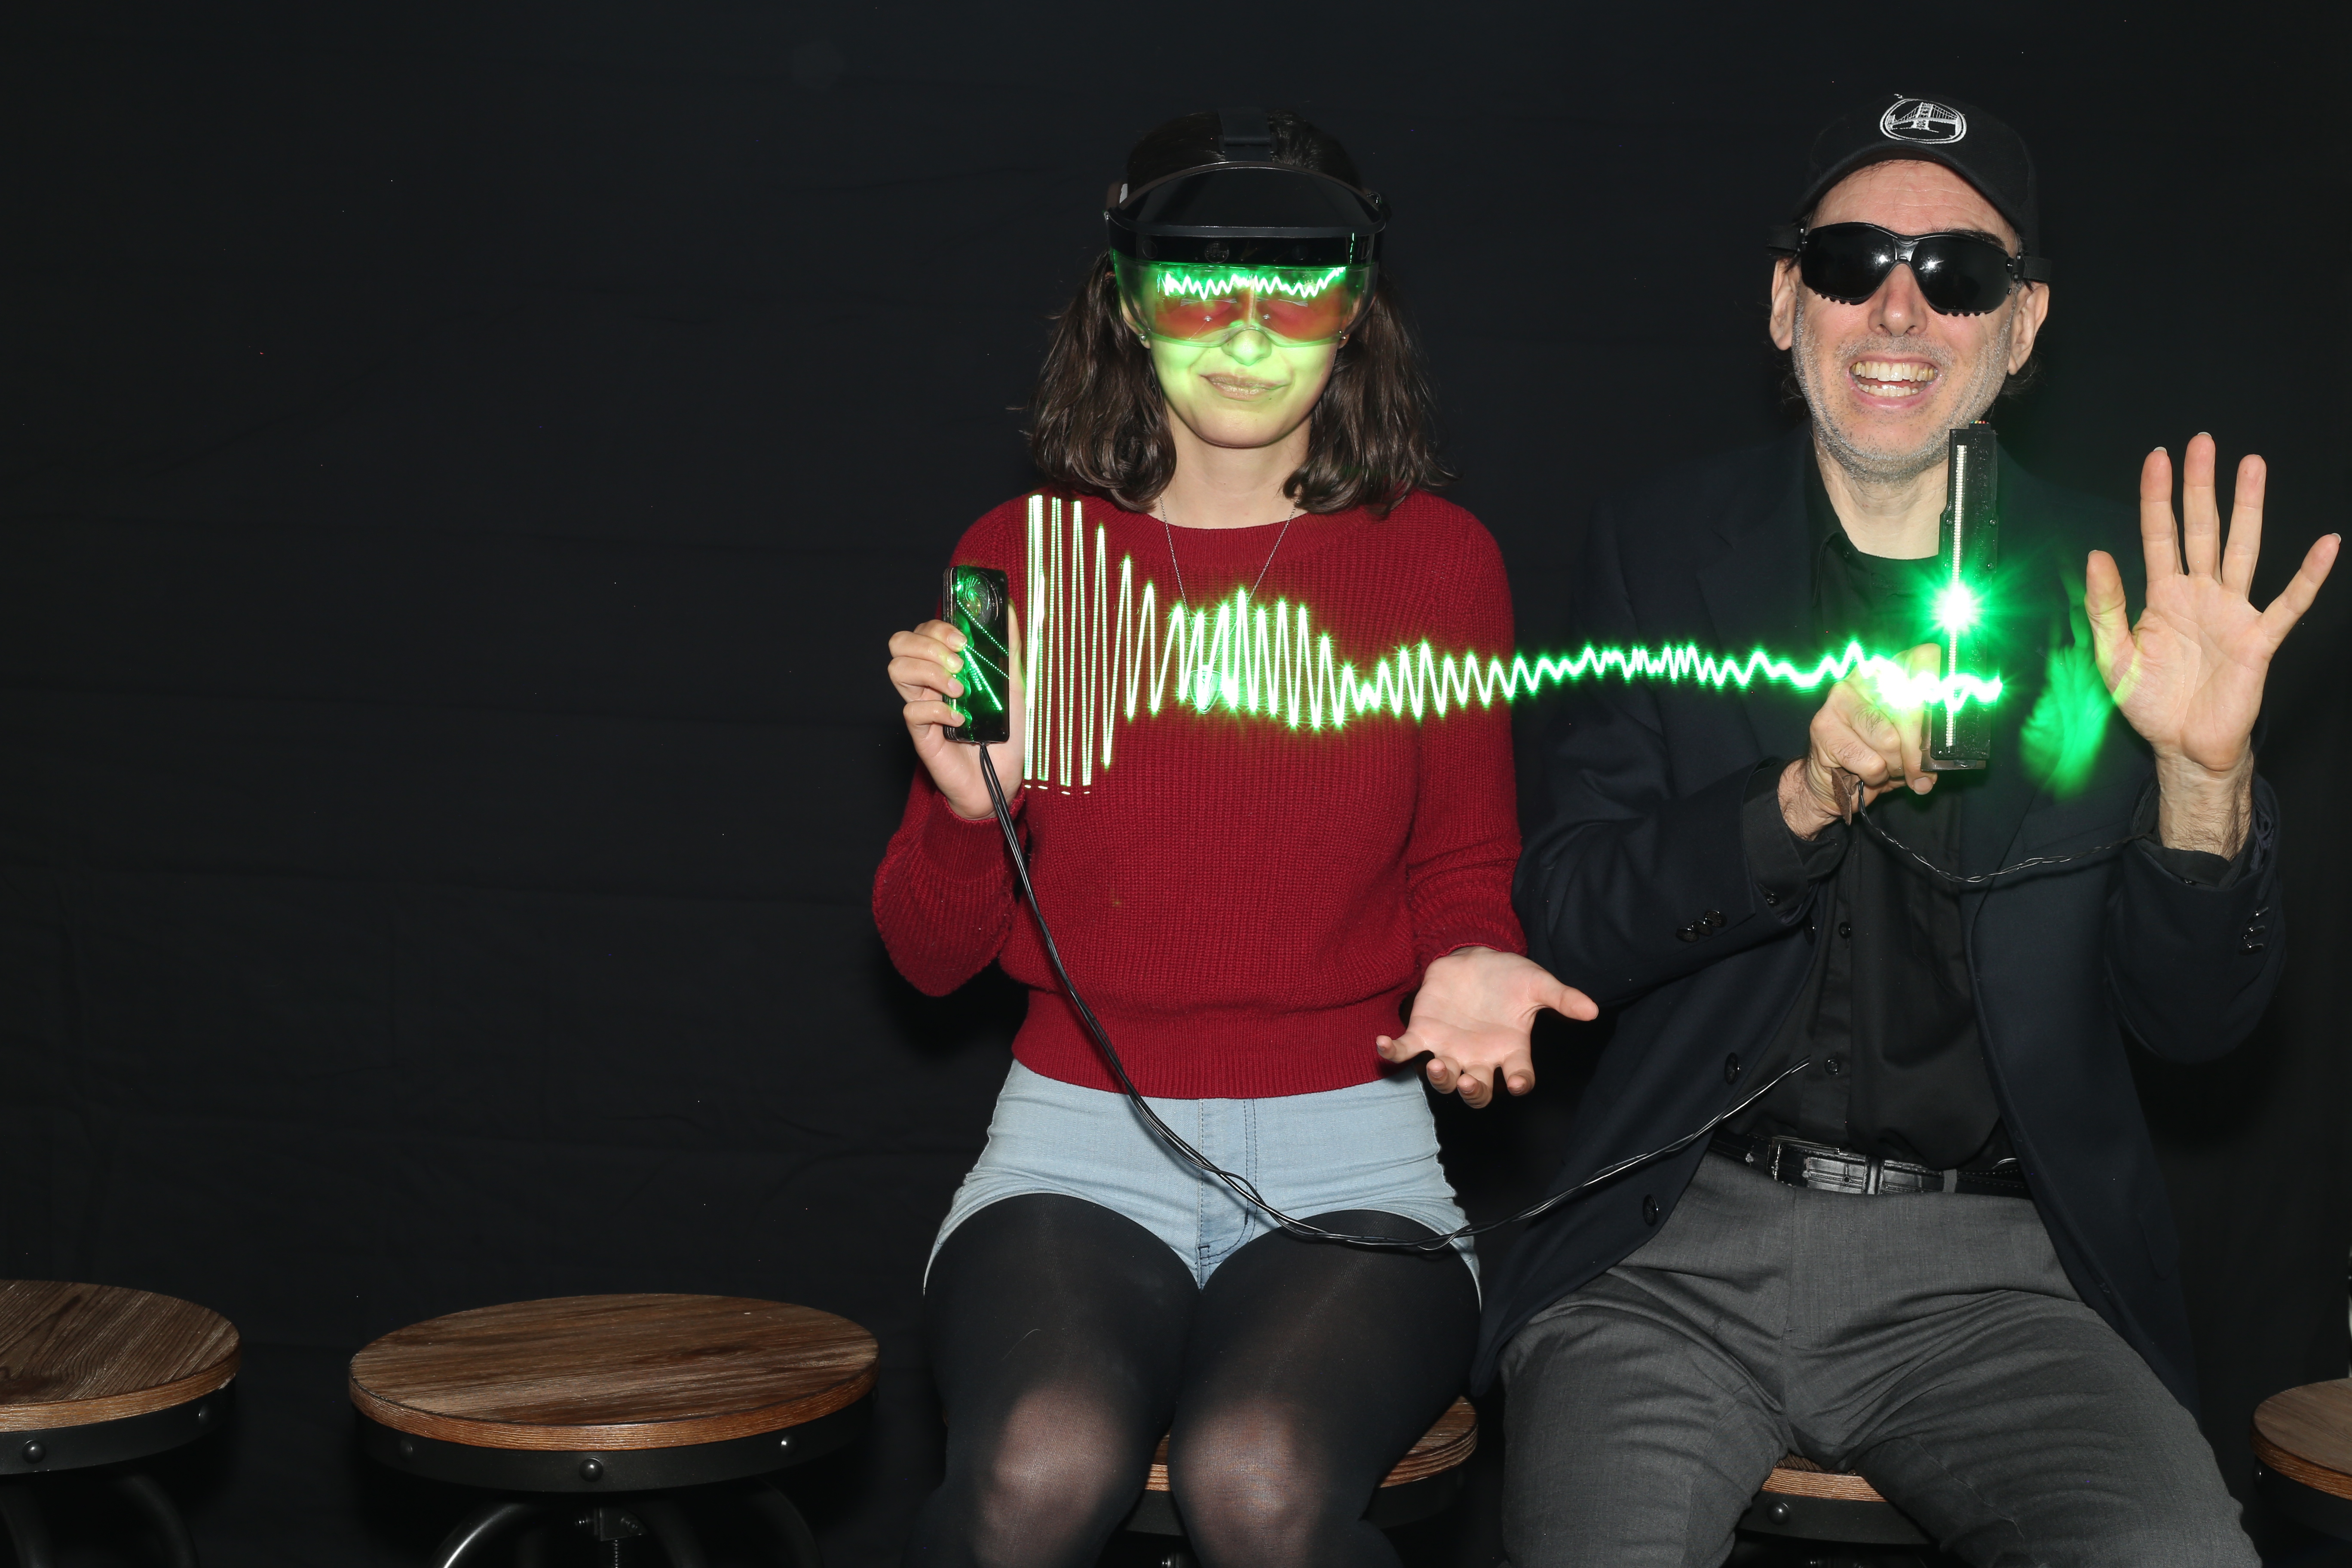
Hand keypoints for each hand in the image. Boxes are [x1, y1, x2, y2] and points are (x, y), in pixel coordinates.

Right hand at [887, 606, 1024, 820]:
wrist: (1000, 778)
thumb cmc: (1004, 733)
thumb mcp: (1013, 685)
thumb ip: (1009, 649)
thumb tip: (1009, 610)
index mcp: (945, 665)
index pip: (923, 631)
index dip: (938, 627)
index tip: (964, 639)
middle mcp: (928, 682)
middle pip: (900, 643)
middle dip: (928, 644)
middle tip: (958, 661)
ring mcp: (921, 705)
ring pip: (898, 670)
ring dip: (930, 673)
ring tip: (959, 690)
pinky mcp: (920, 733)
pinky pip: (912, 710)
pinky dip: (938, 709)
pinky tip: (960, 719)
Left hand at [1376, 947, 1597, 1108]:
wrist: (1476, 959)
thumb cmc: (1509, 978)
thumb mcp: (1537, 983)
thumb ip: (1562, 998)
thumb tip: (1592, 1009)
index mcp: (1510, 1051)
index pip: (1519, 1078)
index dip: (1519, 1084)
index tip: (1518, 1084)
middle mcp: (1479, 1058)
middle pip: (1476, 1090)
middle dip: (1473, 1091)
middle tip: (1469, 1082)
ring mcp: (1450, 1049)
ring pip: (1442, 1077)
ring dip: (1438, 1077)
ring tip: (1438, 1064)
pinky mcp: (1423, 1034)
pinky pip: (1404, 1051)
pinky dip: (1391, 1051)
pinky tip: (1382, 1045)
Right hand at [1780, 643, 1944, 838]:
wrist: (1831, 777)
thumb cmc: (1877, 754)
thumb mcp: (1911, 742)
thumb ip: (1928, 740)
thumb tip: (1937, 763)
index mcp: (1893, 669)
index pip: (1925, 659)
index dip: (1938, 691)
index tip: (1943, 725)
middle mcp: (1865, 675)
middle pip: (1911, 705)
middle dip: (1919, 749)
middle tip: (1920, 771)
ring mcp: (1841, 697)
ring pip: (1889, 740)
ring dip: (1895, 766)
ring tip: (1890, 769)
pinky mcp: (1823, 725)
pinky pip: (1870, 761)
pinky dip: (1875, 776)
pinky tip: (1868, 773)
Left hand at [2086, 436, 2336, 853]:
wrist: (2183, 745)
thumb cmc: (2150, 702)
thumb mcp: (2112, 656)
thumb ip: (2104, 607)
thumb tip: (2096, 555)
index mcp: (2163, 596)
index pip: (2158, 535)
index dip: (2157, 497)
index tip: (2157, 458)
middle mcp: (2201, 594)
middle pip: (2201, 529)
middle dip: (2201, 487)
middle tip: (2204, 442)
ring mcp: (2232, 613)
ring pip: (2242, 550)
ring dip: (2248, 509)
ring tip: (2253, 466)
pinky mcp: (2258, 640)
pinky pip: (2288, 603)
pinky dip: (2309, 576)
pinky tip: (2327, 545)